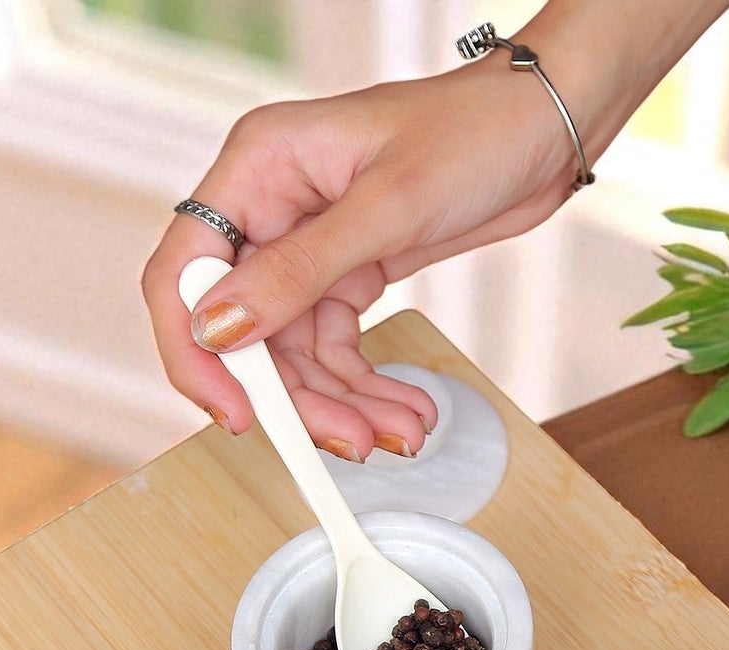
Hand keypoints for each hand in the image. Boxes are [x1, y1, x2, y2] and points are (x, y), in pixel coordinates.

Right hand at [142, 63, 577, 460]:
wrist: (542, 130)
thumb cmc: (474, 131)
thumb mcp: (388, 206)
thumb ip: (300, 270)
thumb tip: (223, 326)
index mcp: (259, 167)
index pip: (186, 271)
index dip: (198, 352)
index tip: (239, 413)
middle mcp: (274, 207)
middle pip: (247, 329)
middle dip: (297, 395)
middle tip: (347, 440)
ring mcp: (310, 244)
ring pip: (297, 352)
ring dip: (343, 402)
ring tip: (398, 431)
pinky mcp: (350, 272)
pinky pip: (337, 347)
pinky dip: (366, 386)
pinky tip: (402, 408)